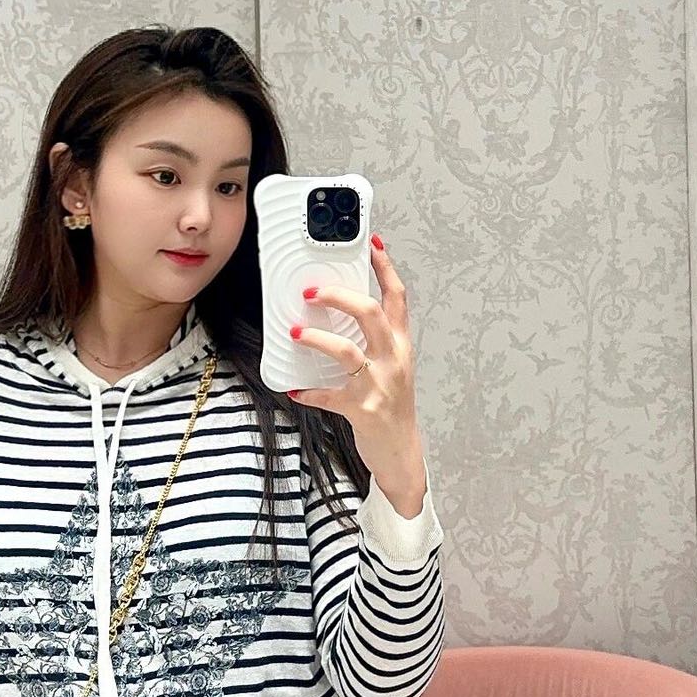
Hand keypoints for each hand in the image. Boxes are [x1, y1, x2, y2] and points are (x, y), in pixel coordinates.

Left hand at [285, 236, 426, 502]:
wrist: (402, 453)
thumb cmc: (391, 408)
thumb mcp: (390, 369)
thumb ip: (372, 343)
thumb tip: (335, 317)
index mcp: (400, 346)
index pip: (397, 297)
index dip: (385, 268)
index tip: (371, 243)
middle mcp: (394, 359)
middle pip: (371, 313)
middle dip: (339, 297)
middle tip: (310, 292)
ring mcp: (380, 384)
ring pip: (348, 350)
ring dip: (317, 339)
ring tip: (295, 333)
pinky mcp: (363, 409)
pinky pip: (329, 396)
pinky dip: (309, 392)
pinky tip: (294, 390)